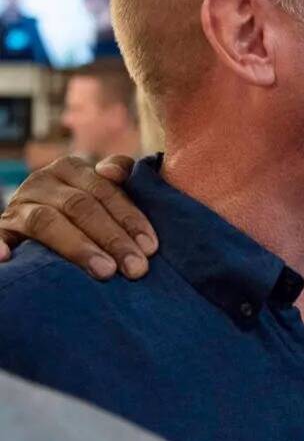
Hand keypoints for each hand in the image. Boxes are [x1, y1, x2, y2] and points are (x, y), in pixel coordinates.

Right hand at [0, 155, 154, 280]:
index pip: (104, 190)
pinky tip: (9, 259)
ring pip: (47, 221)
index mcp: (71, 169)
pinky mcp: (0, 230)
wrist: (44, 217)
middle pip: (80, 207)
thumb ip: (121, 177)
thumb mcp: (104, 190)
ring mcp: (18, 206)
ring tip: (105, 271)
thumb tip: (114, 173)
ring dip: (78, 247)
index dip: (130, 218)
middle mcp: (42, 182)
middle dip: (112, 238)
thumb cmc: (88, 209)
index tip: (151, 247)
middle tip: (136, 267)